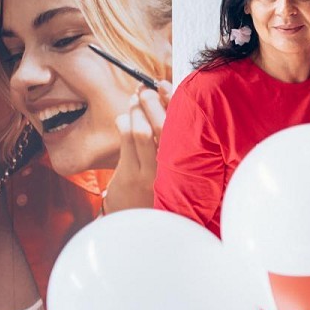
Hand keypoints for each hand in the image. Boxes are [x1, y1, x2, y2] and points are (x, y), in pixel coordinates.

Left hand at [102, 82, 172, 213]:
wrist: (141, 224)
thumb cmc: (160, 189)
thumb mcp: (173, 167)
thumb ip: (172, 140)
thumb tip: (164, 101)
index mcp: (185, 163)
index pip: (182, 127)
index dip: (174, 102)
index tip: (166, 85)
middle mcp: (170, 168)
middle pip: (163, 126)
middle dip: (152, 101)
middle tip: (145, 89)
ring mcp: (148, 172)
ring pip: (141, 131)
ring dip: (135, 110)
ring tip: (135, 100)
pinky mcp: (129, 175)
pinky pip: (126, 140)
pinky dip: (124, 123)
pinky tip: (125, 119)